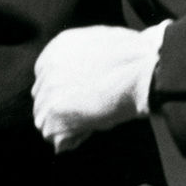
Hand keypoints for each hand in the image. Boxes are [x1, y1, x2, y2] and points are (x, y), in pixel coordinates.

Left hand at [33, 23, 169, 151]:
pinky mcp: (52, 117)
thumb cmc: (136, 58)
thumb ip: (84, 59)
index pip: (46, 78)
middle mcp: (46, 70)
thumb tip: (85, 78)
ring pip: (46, 122)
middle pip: (43, 101)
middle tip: (90, 109)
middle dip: (62, 109)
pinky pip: (58, 141)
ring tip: (95, 115)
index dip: (63, 92)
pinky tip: (94, 124)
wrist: (142, 70)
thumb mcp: (103, 45)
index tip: (80, 98)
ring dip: (68, 125)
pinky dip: (75, 139)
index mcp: (57, 48)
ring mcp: (46, 94)